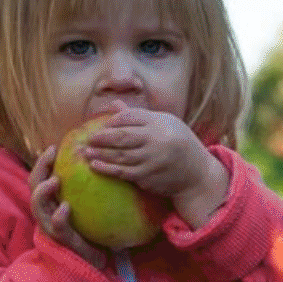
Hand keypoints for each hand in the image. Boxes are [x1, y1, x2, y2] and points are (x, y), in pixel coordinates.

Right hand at [30, 144, 107, 267]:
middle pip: (33, 186)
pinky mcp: (61, 241)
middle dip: (39, 169)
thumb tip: (104, 161)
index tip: (54, 147)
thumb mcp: (89, 205)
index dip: (43, 162)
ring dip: (43, 191)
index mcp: (52, 201)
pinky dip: (58, 217)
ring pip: (37, 206)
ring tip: (54, 181)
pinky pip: (56, 228)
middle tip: (51, 155)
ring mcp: (51, 227)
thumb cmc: (92, 230)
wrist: (94, 261)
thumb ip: (89, 188)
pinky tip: (64, 209)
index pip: (40, 177)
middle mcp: (47, 212)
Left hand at [79, 108, 228, 223]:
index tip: (104, 125)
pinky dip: (108, 169)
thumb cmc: (179, 144)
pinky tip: (96, 165)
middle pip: (122, 136)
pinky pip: (123, 172)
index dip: (114, 120)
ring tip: (86, 152)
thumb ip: (138, 116)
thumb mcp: (164, 123)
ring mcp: (151, 159)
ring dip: (100, 154)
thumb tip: (113, 104)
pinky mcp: (148, 176)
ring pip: (120, 155)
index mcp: (159, 123)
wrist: (197, 174)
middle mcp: (155, 140)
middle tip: (88, 138)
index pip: (130, 117)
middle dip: (102, 137)